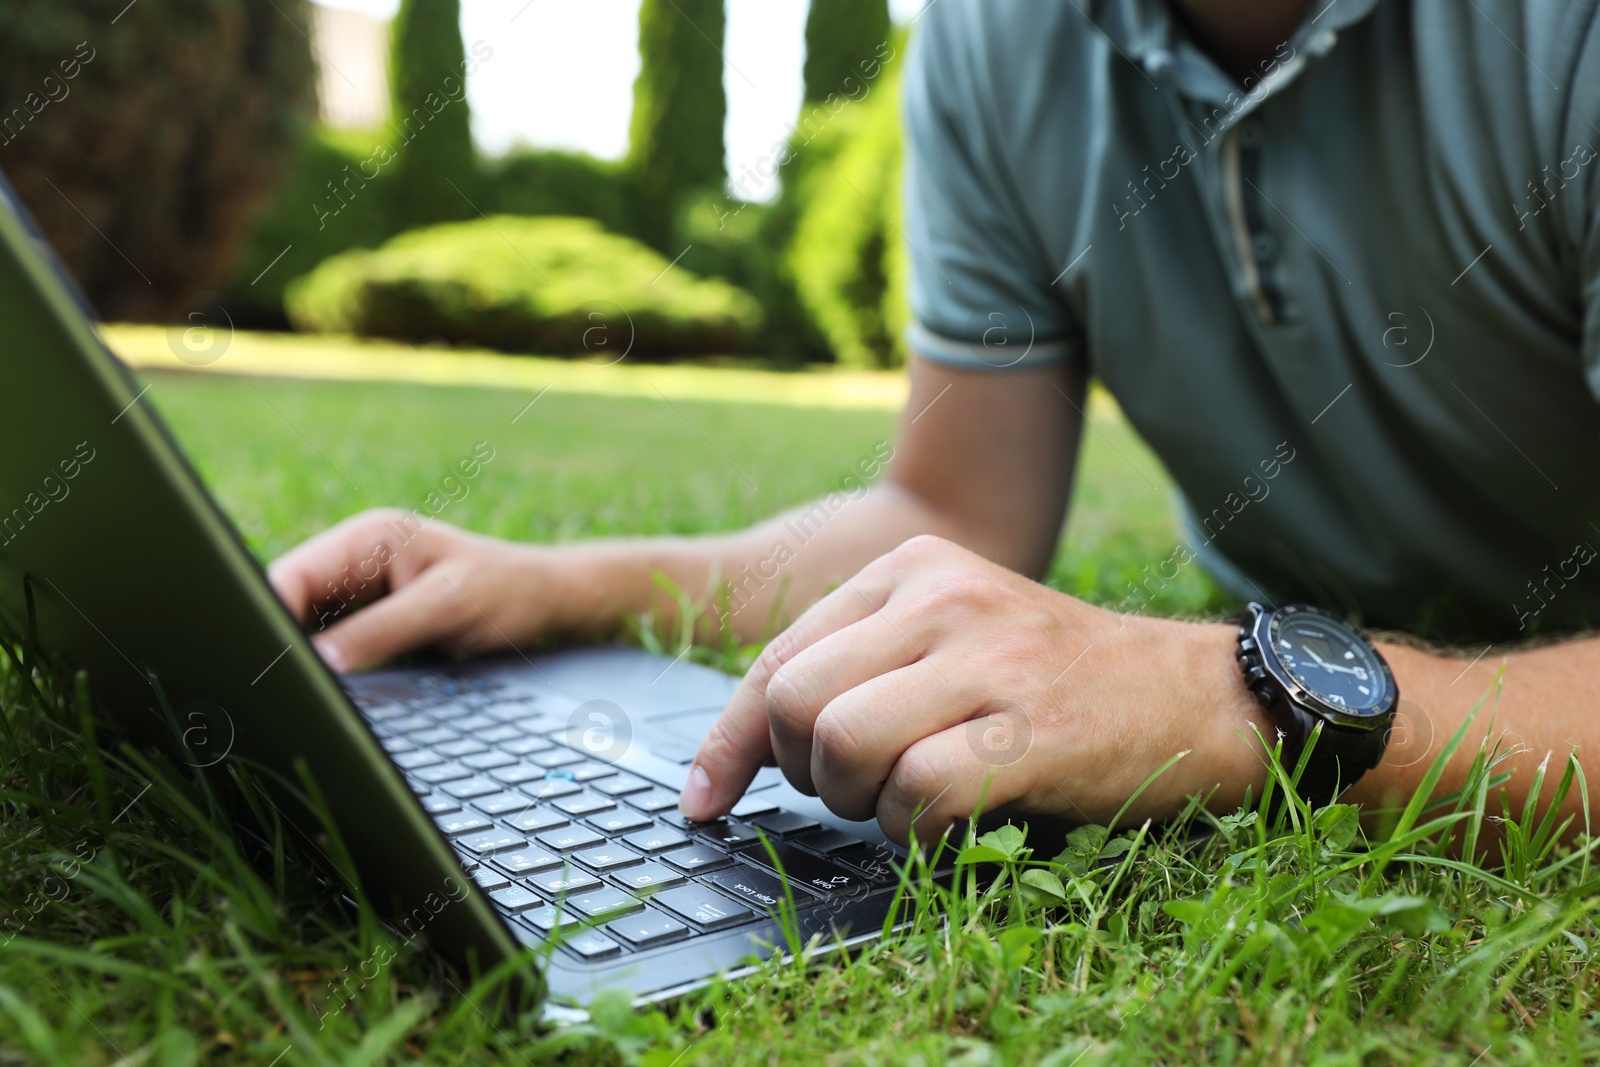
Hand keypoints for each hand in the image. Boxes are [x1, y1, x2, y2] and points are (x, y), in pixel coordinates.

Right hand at [268, 508, 568, 670]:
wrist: (549, 602)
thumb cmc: (509, 591)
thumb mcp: (445, 608)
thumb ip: (381, 630)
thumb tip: (319, 661)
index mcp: (366, 537)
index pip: (290, 575)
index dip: (267, 617)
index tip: (266, 664)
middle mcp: (355, 559)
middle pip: (287, 603)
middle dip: (279, 641)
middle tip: (278, 689)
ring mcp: (361, 591)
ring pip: (304, 628)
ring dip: (301, 657)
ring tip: (299, 692)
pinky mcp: (372, 621)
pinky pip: (331, 644)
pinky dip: (325, 667)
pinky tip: (325, 690)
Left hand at [678, 535, 1272, 843]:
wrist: (1195, 696)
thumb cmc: (1052, 683)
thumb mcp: (952, 638)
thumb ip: (862, 664)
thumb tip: (743, 746)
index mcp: (911, 566)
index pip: (778, 656)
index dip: (731, 740)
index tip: (705, 798)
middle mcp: (942, 595)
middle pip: (795, 699)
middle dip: (800, 771)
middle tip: (852, 790)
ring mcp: (988, 655)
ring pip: (841, 742)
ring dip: (857, 802)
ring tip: (907, 801)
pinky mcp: (1030, 726)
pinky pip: (915, 793)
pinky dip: (914, 831)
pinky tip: (949, 823)